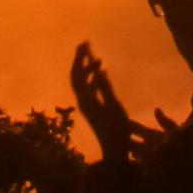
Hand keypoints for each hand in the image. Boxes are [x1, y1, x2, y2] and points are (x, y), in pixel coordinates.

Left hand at [69, 42, 136, 162]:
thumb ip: (106, 89)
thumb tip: (99, 70)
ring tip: (89, 51)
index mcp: (86, 101)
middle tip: (83, 42)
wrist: (115, 150)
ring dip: (83, 66)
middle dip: (78, 59)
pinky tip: (101, 70)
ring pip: (80, 81)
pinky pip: (87, 87)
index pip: (79, 76)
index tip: (94, 51)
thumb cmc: (117, 130)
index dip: (85, 62)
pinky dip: (91, 76)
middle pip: (75, 76)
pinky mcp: (92, 108)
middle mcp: (83, 101)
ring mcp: (86, 105)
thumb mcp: (113, 107)